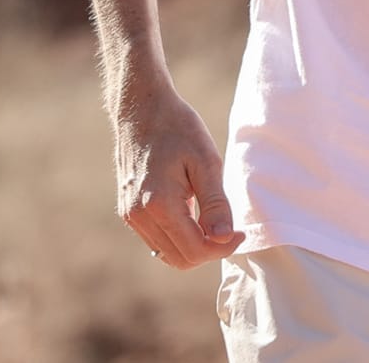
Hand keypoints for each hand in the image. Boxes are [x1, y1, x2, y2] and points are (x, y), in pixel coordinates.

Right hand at [114, 87, 244, 268]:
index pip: (195, 251)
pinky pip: (156, 240)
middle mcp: (139, 216)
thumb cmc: (178, 129)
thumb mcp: (207, 161)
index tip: (240, 233)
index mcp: (160, 205)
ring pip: (167, 254)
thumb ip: (216, 204)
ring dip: (192, 245)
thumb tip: (225, 239)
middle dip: (209, 251)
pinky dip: (177, 237)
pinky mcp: (128, 211)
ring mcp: (130, 215)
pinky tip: (191, 212)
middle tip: (228, 228)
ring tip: (210, 217)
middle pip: (181, 260)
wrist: (141, 109)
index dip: (223, 248)